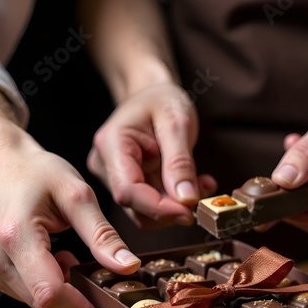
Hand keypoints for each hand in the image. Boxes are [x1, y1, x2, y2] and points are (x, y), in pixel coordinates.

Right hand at [0, 142, 140, 307]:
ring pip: (34, 300)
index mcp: (17, 236)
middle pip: (42, 301)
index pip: (49, 292)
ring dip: (60, 288)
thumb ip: (103, 235)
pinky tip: (53, 256)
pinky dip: (45, 282)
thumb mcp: (78, 195)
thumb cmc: (38, 173)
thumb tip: (129, 267)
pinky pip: (24, 292)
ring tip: (68, 254)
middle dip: (73, 298)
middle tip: (89, 270)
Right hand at [87, 82, 216, 228]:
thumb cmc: (162, 100)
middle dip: (171, 209)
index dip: (158, 208)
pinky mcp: (127, 183)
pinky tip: (193, 185)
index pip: (128, 190)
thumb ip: (180, 162)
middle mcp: (105, 164)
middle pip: (134, 206)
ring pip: (143, 211)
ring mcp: (114, 176)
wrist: (151, 95)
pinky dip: (174, 201)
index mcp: (111, 144)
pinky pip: (150, 204)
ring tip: (201, 185)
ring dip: (176, 207)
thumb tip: (186, 200)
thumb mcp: (178, 122)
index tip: (188, 212)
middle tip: (202, 197)